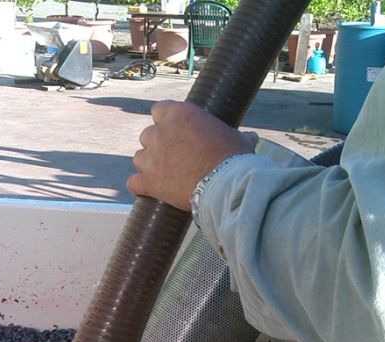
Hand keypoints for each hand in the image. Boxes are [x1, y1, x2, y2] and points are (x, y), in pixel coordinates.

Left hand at [127, 101, 257, 210]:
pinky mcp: (147, 181)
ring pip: (139, 158)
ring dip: (148, 165)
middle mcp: (160, 132)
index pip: (158, 109)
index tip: (173, 131)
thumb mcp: (237, 139)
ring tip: (164, 174)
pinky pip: (133, 182)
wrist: (224, 185)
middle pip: (147, 135)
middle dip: (156, 145)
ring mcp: (151, 157)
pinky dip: (140, 186)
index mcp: (179, 114)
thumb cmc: (232, 158)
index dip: (164, 121)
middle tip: (171, 156)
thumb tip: (251, 138)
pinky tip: (148, 189)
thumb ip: (237, 136)